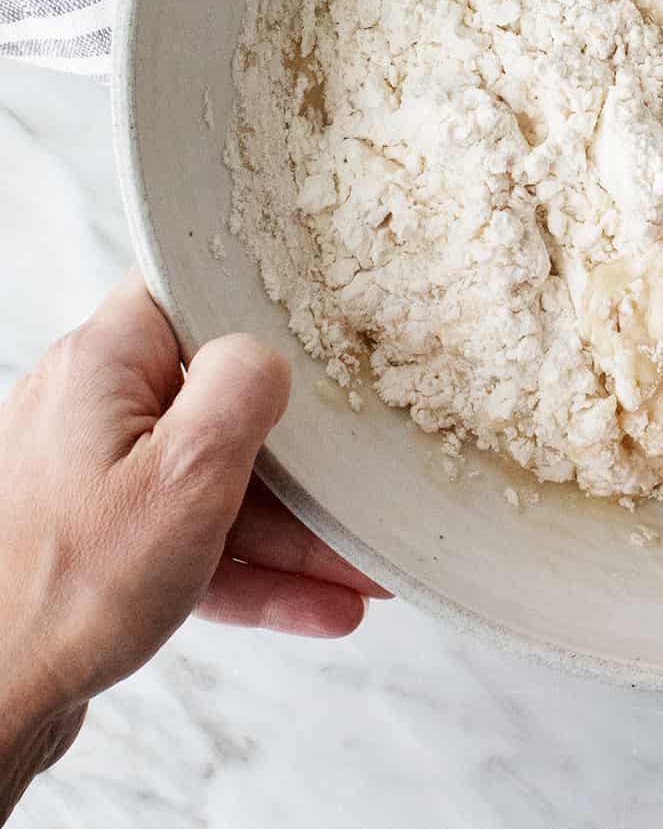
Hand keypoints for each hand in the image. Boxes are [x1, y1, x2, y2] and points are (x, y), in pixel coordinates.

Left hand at [0, 274, 387, 819]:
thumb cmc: (69, 590)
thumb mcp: (187, 474)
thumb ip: (241, 389)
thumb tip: (266, 353)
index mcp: (103, 366)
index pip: (185, 294)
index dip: (250, 306)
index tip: (316, 332)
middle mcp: (91, 409)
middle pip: (216, 403)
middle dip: (296, 460)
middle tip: (355, 482)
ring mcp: (92, 476)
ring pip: (211, 482)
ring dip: (289, 529)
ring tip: (358, 568)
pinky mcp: (97, 536)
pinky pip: (189, 536)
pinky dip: (249, 567)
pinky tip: (319, 603)